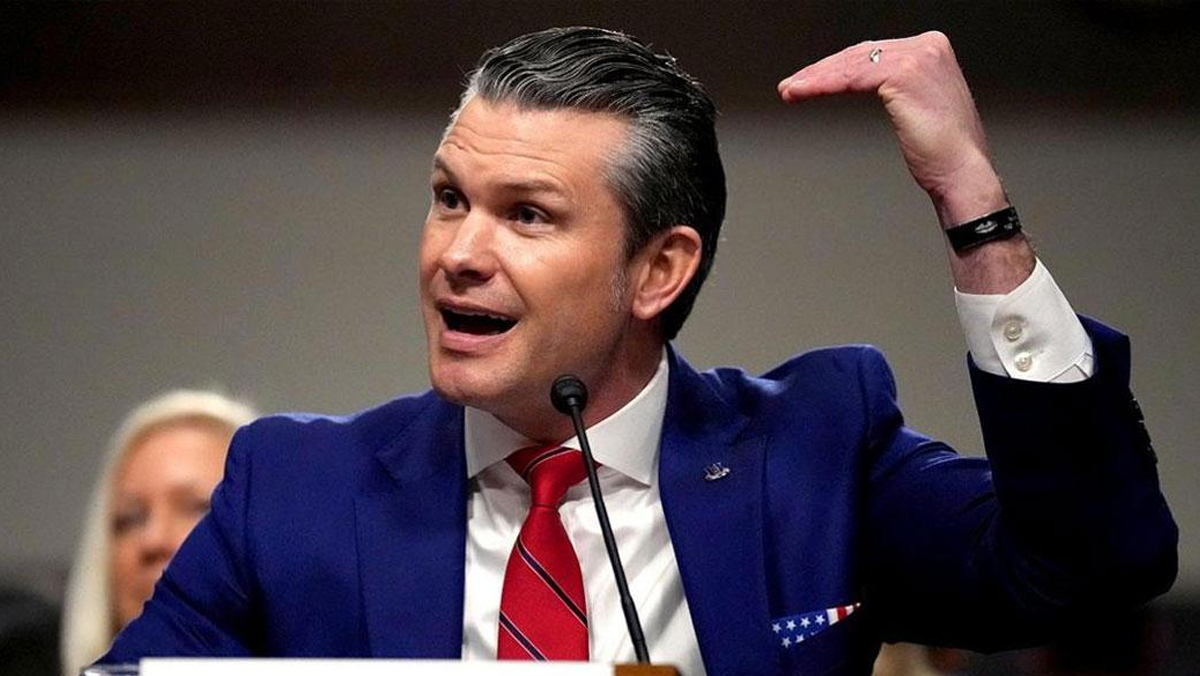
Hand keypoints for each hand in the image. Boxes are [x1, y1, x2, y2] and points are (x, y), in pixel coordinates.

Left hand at [778, 32, 1006, 226]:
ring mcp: (917, 57)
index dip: (838, 66)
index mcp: (933, 49)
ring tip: (789, 91)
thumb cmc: (944, 152)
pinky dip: (822, 86)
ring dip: (814, 79)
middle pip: (860, 55)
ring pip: (851, 65)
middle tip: (791, 86)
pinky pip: (851, 77)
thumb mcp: (922, 106)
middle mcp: (928, 46)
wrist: (962, 173)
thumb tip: (871, 82)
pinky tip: (802, 93)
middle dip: (821, 71)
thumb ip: (900, 87)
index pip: (874, 52)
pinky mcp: (902, 74)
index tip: (811, 79)